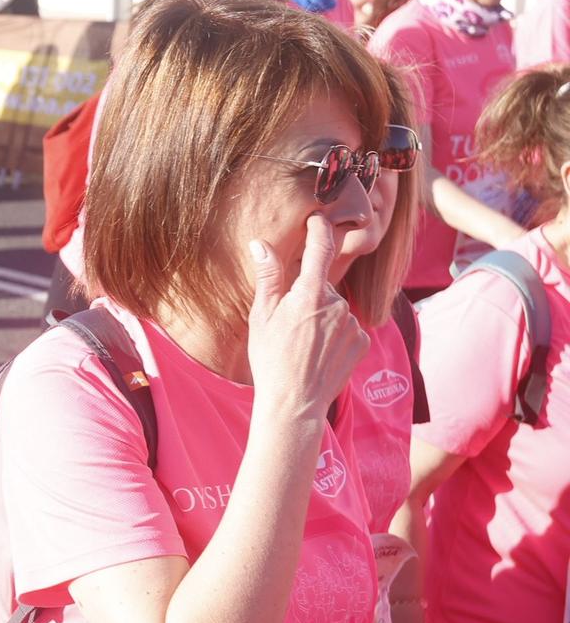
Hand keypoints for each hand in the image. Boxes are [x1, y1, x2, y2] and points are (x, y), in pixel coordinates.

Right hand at [246, 216, 367, 421]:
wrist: (294, 402)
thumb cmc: (270, 359)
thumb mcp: (261, 315)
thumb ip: (268, 276)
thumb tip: (260, 244)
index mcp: (309, 295)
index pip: (319, 250)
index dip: (319, 230)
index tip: (317, 219)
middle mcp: (337, 305)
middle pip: (323, 286)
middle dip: (308, 295)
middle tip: (288, 322)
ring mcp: (353, 324)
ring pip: (335, 308)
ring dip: (321, 316)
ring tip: (303, 342)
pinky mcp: (363, 342)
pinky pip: (347, 328)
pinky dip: (335, 334)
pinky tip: (319, 352)